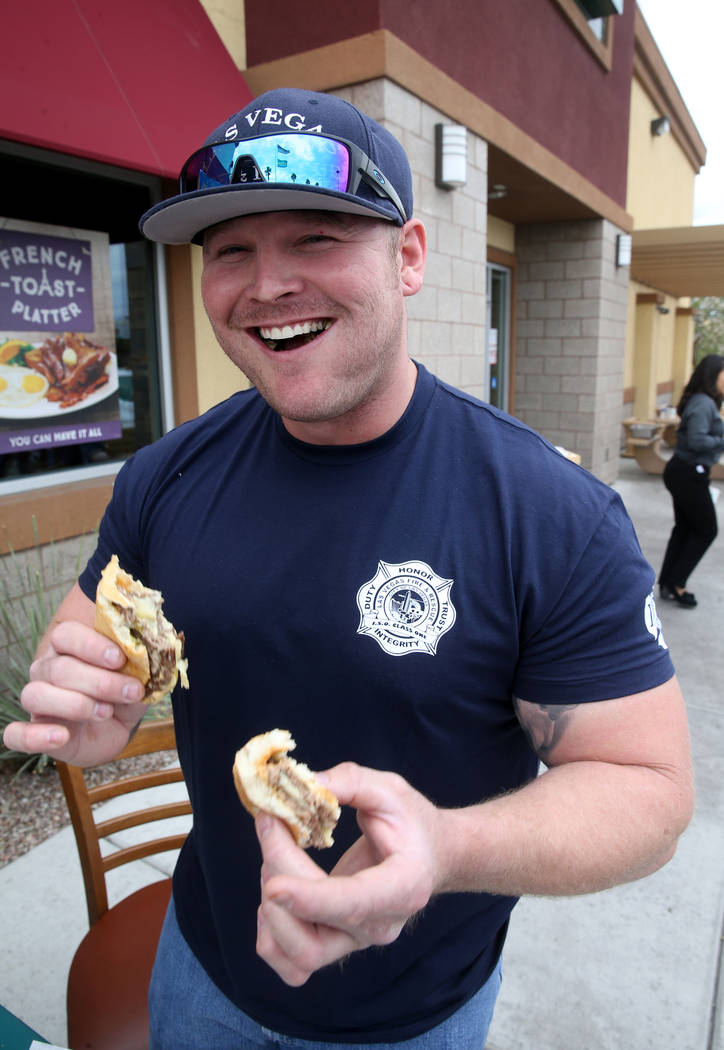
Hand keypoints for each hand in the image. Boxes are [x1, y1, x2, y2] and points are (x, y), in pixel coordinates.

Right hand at [2, 619, 146, 765]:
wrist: (117, 727)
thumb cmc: (124, 693)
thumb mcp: (138, 676)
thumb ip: (142, 664)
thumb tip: (153, 653)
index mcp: (69, 648)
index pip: (66, 635)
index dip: (91, 645)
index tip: (120, 658)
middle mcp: (47, 670)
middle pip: (60, 668)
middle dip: (100, 681)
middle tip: (131, 691)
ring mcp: (39, 701)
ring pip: (36, 694)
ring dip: (74, 704)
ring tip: (105, 712)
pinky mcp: (35, 732)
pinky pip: (17, 734)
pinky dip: (35, 736)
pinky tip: (61, 736)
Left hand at [255, 763, 445, 985]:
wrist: (432, 857)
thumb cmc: (412, 822)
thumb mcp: (390, 790)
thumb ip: (350, 781)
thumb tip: (304, 783)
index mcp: (403, 886)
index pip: (354, 904)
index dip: (310, 898)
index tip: (274, 884)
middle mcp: (380, 925)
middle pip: (316, 930)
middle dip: (280, 878)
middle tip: (271, 824)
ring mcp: (357, 941)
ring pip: (301, 957)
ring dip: (272, 913)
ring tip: (274, 863)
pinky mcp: (337, 944)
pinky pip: (293, 965)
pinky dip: (272, 938)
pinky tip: (275, 898)